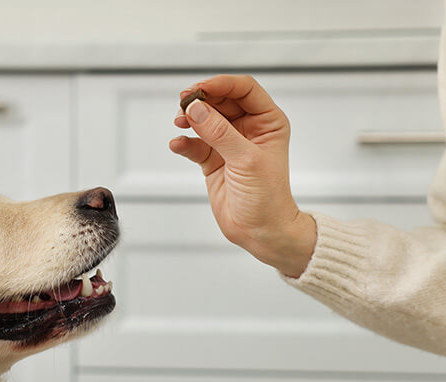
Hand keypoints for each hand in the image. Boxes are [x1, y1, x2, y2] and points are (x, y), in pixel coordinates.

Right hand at [169, 75, 315, 277]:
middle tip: (183, 104)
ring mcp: (229, 144)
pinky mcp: (213, 160)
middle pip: (220, 101)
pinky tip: (178, 145)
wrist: (260, 231)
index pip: (244, 90)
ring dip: (190, 118)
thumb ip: (219, 132)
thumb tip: (196, 108)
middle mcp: (249, 129)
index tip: (199, 89)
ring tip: (179, 122)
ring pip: (205, 120)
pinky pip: (195, 144)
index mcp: (268, 121)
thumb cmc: (267, 197)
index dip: (221, 85)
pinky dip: (185, 142)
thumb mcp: (246, 160)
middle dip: (201, 100)